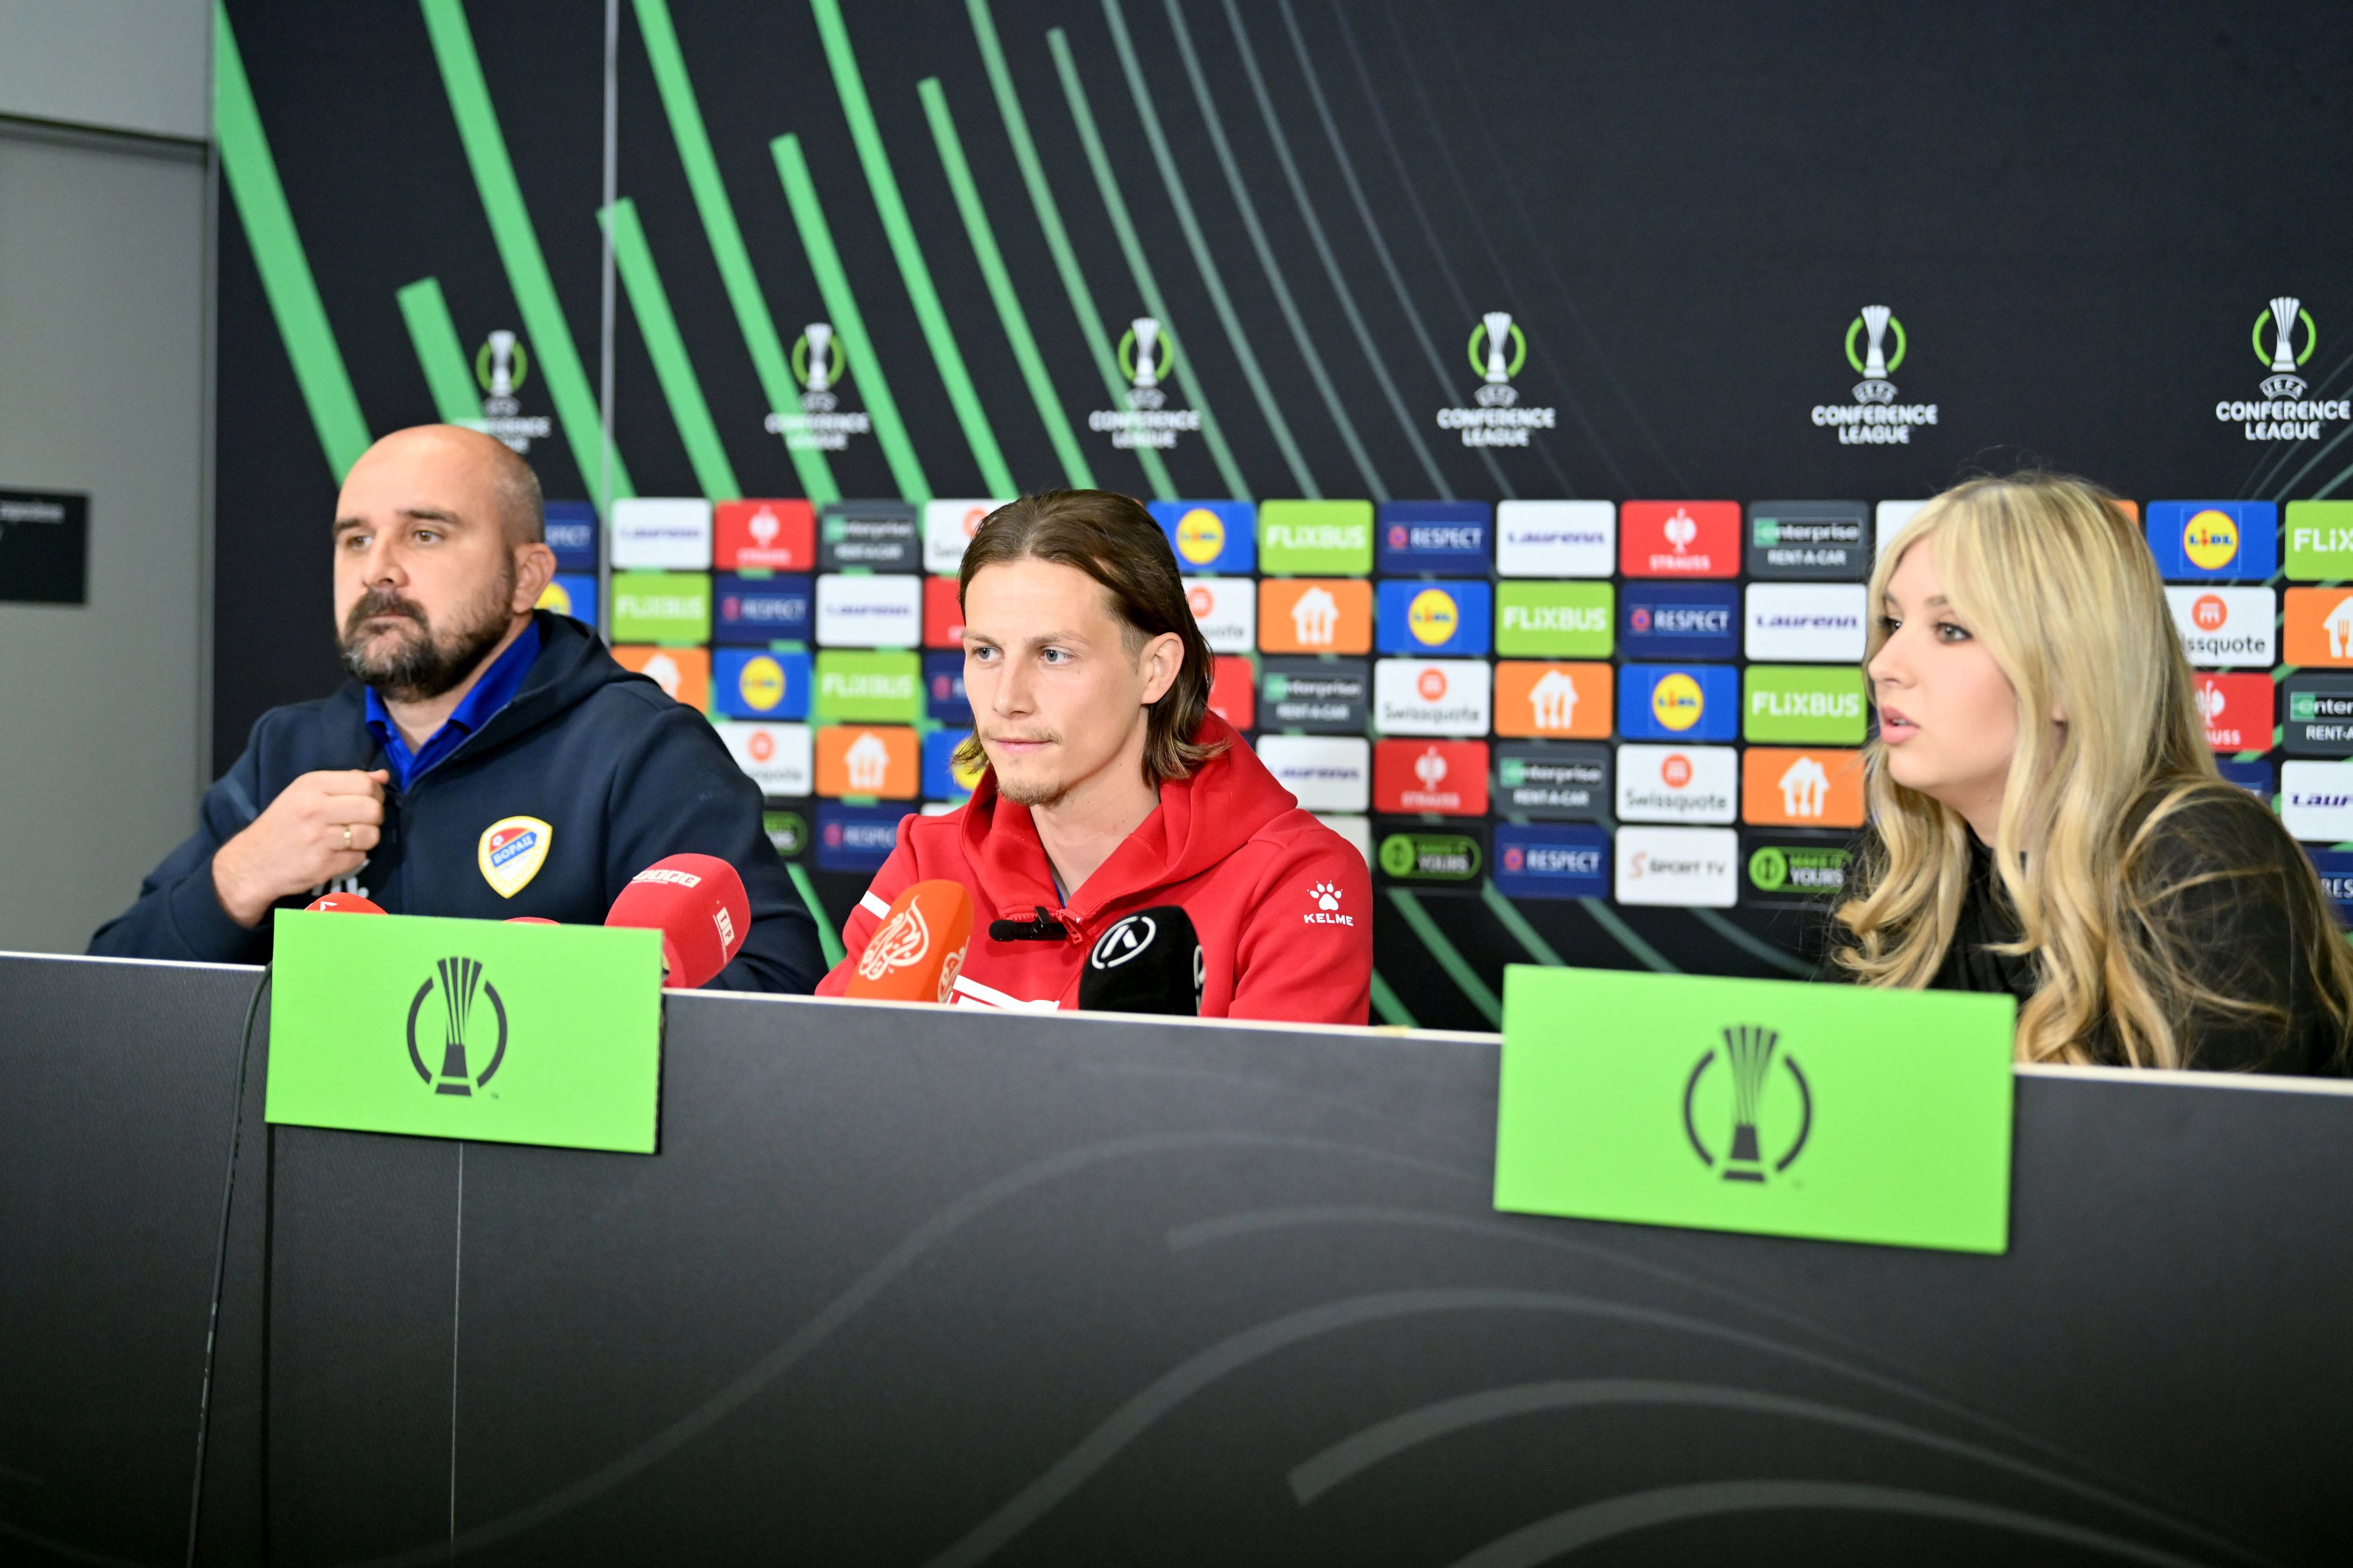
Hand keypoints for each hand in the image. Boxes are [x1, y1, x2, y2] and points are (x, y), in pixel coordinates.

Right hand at [211, 770, 388, 926]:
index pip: (364, 783)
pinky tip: (337, 854)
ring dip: (367, 839)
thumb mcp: (305, 793)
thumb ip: (345, 782)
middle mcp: (315, 808)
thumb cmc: (283, 824)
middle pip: (373, 809)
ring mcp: (319, 838)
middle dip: (374, 817)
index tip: (367, 800)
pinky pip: (360, 858)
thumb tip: (384, 776)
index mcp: (311, 785)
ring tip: (349, 839)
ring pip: (372, 835)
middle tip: (361, 821)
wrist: (252, 862)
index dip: (374, 793)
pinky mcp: (323, 863)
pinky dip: (354, 857)